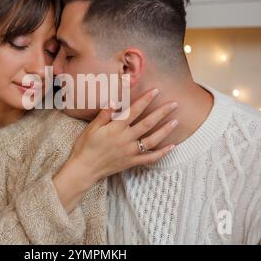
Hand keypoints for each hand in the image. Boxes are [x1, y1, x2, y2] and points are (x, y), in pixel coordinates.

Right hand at [53, 89, 177, 211]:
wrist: (84, 169)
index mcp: (116, 128)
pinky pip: (150, 158)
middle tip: (174, 104)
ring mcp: (130, 152)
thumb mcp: (91, 128)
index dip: (145, 100)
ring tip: (176, 121)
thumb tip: (113, 101)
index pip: (134, 111)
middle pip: (147, 124)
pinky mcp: (132, 162)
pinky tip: (172, 147)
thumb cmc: (85, 146)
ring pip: (152, 140)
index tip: (156, 91)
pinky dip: (162, 153)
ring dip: (165, 131)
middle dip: (162, 112)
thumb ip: (104, 115)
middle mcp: (126, 139)